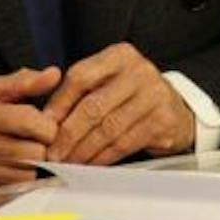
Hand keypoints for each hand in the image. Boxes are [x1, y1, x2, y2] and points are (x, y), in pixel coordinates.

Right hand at [0, 66, 61, 196]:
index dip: (48, 126)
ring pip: (25, 176)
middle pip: (33, 153)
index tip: (45, 126)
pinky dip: (16, 183)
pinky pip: (10, 192)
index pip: (32, 123)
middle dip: (42, 148)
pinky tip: (10, 171)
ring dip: (31, 167)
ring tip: (23, 156)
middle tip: (36, 143)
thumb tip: (54, 74)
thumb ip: (23, 82)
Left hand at [43, 42, 196, 164]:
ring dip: (84, 150)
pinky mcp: (162, 121)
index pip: (81, 76)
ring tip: (69, 162)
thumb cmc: (132, 96)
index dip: (59, 103)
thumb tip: (45, 119)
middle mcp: (139, 71)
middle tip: (54, 152)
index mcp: (119, 55)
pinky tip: (91, 163)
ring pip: (108, 129)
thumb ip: (79, 92)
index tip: (45, 125)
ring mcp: (154, 95)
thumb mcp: (108, 81)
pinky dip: (103, 157)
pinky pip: (125, 144)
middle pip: (94, 105)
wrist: (174, 110)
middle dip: (69, 134)